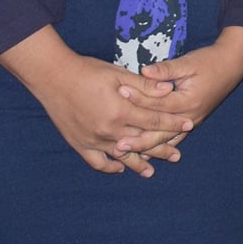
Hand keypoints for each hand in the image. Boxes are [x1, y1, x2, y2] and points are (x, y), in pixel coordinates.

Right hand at [0, 26, 190, 175]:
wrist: (53, 77)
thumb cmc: (88, 71)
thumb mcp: (119, 74)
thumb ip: (145, 86)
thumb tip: (169, 89)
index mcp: (120, 111)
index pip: (154, 121)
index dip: (173, 123)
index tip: (189, 125)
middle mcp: (108, 130)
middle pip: (141, 142)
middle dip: (162, 149)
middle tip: (177, 156)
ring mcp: (93, 140)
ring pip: (122, 156)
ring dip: (138, 164)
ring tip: (151, 171)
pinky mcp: (79, 144)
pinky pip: (97, 162)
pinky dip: (110, 166)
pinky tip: (119, 168)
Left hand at [124, 27, 242, 158]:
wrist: (231, 65)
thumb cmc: (209, 61)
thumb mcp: (188, 62)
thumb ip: (166, 69)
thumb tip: (144, 71)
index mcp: (188, 101)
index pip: (157, 104)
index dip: (137, 99)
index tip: (120, 96)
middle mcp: (190, 116)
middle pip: (160, 131)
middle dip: (138, 139)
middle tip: (117, 145)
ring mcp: (192, 121)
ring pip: (166, 139)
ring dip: (146, 147)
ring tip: (126, 153)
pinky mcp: (192, 122)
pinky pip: (174, 138)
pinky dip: (159, 146)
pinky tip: (145, 152)